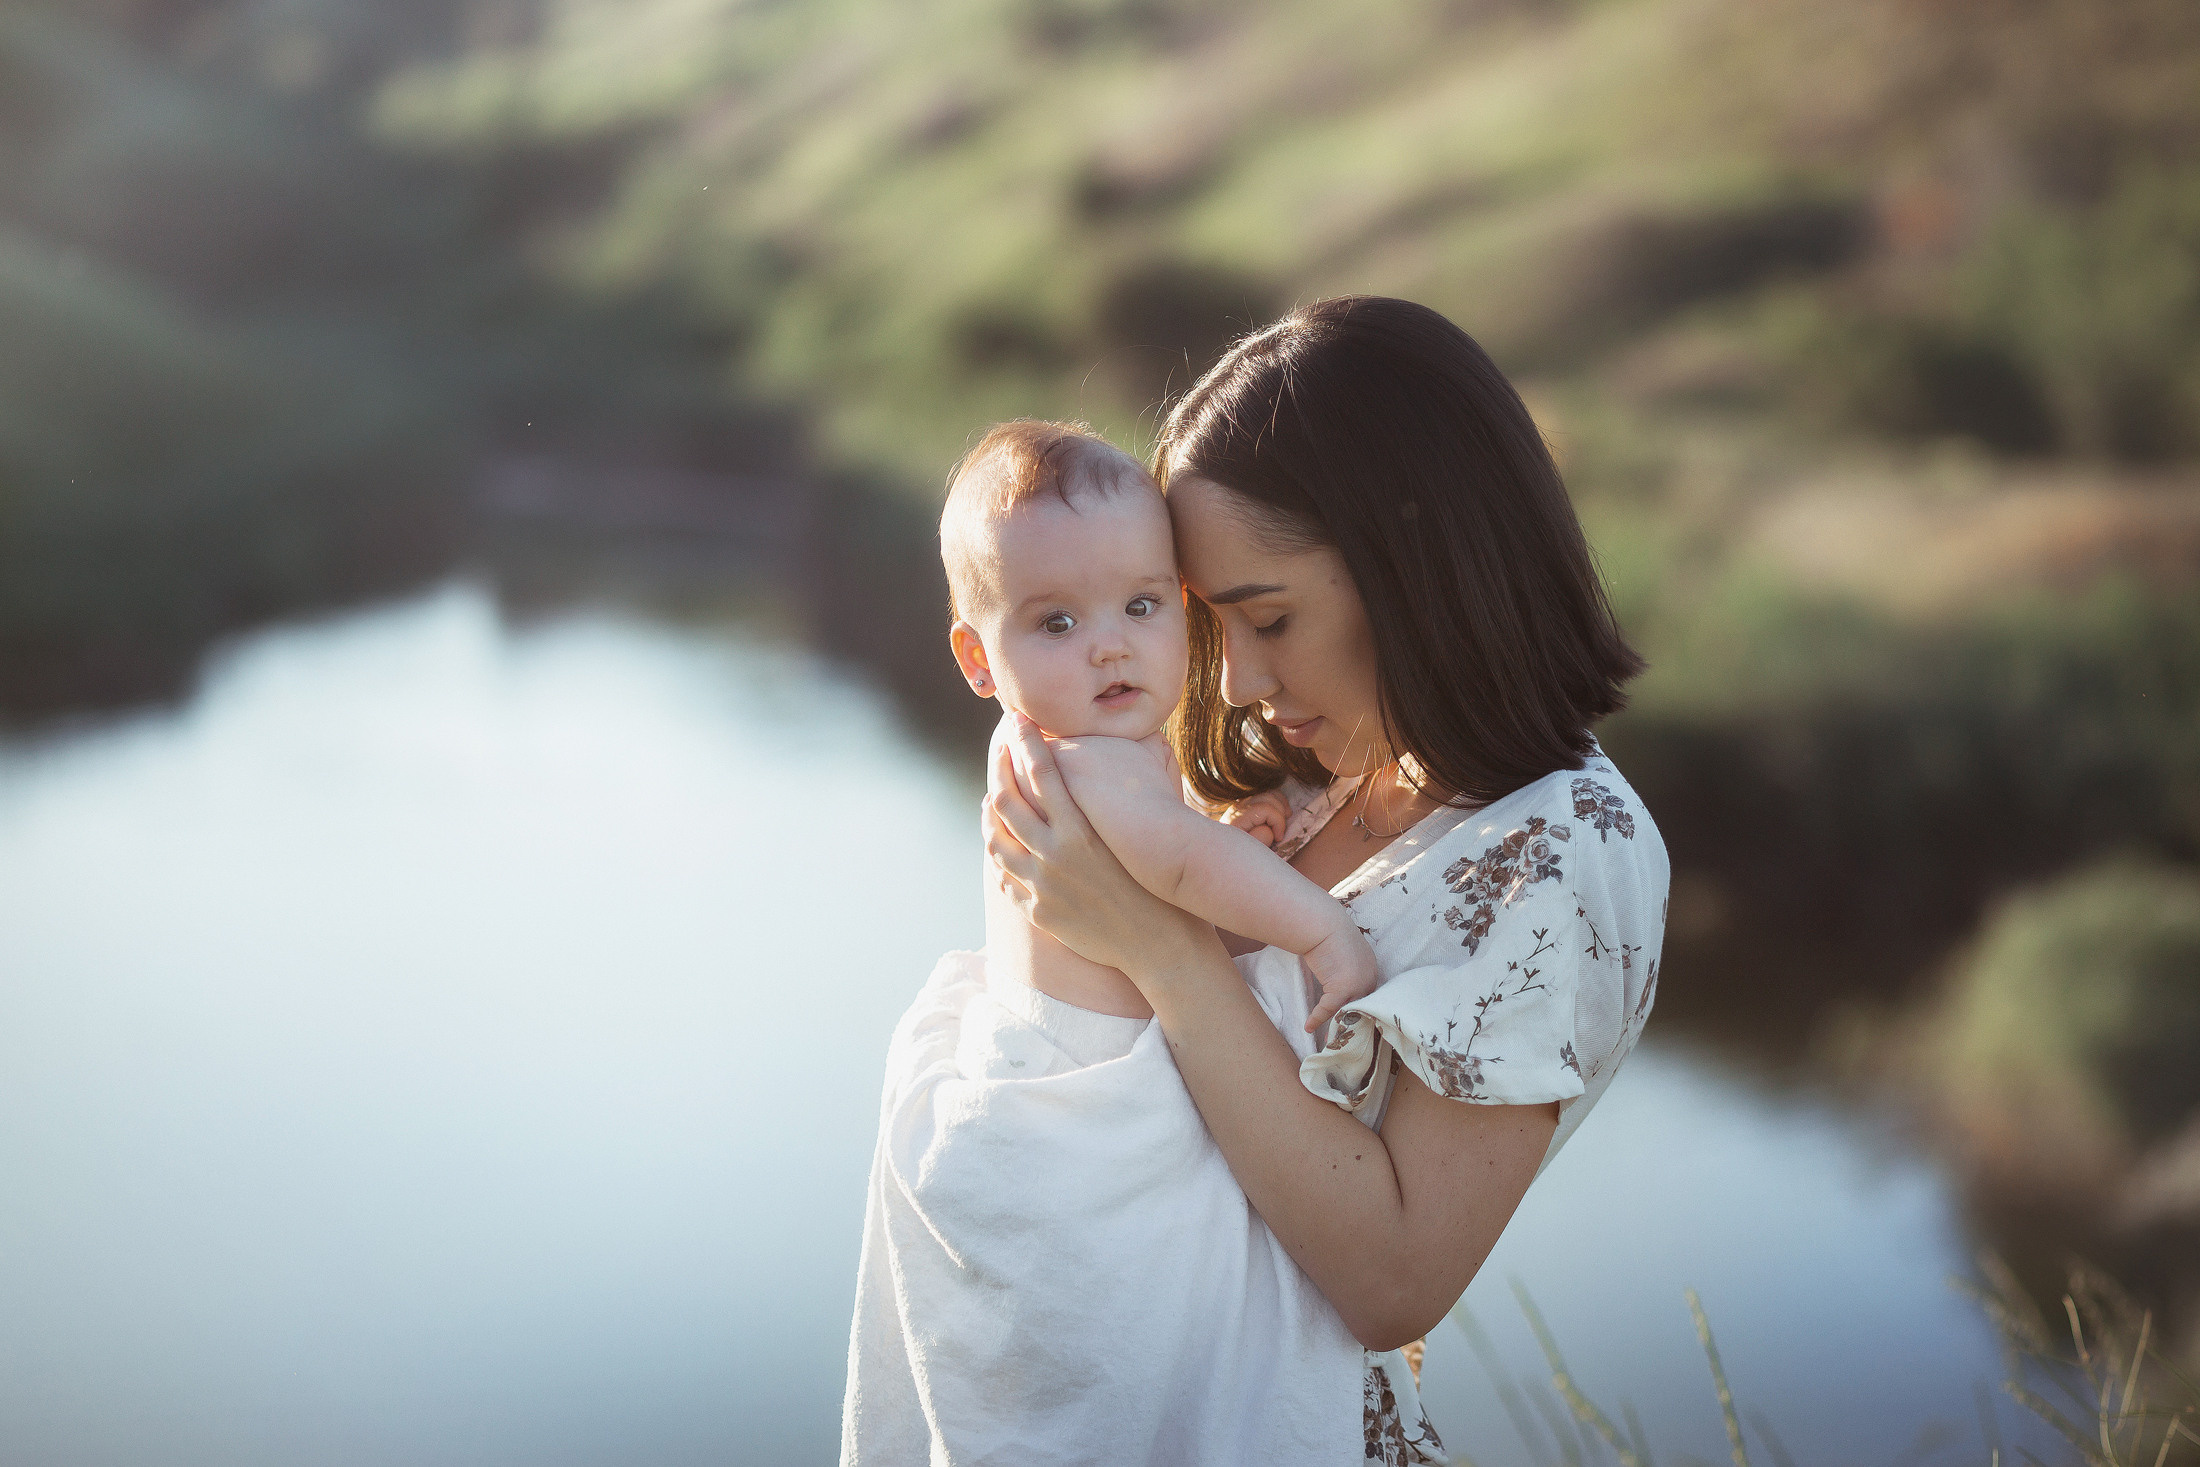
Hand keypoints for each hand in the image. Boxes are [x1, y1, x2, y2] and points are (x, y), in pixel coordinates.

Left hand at [984, 712, 1206, 976]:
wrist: (1161, 944)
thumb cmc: (1163, 881)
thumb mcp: (1145, 833)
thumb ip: (1128, 786)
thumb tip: (1138, 738)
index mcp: (1081, 828)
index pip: (1040, 770)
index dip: (1025, 740)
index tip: (1017, 720)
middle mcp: (1054, 854)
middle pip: (1006, 800)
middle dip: (998, 767)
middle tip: (1001, 750)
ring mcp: (1041, 885)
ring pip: (996, 839)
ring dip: (990, 813)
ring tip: (994, 798)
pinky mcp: (1037, 911)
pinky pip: (1004, 876)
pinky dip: (1001, 854)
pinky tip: (1005, 844)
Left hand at [1223, 789, 1292, 848]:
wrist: (1221, 854)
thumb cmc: (1236, 855)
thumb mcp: (1248, 851)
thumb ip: (1260, 838)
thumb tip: (1268, 827)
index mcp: (1239, 817)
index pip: (1266, 809)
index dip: (1278, 822)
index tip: (1278, 839)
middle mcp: (1239, 806)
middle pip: (1269, 798)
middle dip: (1280, 814)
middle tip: (1280, 833)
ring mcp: (1242, 804)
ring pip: (1269, 793)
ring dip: (1281, 806)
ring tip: (1285, 820)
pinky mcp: (1246, 805)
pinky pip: (1266, 796)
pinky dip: (1277, 802)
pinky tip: (1281, 813)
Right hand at [1300, 921, 1378, 1031]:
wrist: (1322, 924)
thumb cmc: (1328, 931)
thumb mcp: (1343, 950)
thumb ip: (1346, 964)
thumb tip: (1337, 973)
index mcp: (1371, 968)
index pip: (1368, 994)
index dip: (1358, 1008)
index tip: (1350, 1020)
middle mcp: (1368, 977)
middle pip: (1362, 1007)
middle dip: (1352, 1023)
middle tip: (1342, 1037)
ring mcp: (1357, 984)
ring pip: (1347, 1012)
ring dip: (1337, 1027)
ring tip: (1328, 1039)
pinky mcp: (1341, 988)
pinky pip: (1328, 1009)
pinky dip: (1317, 1018)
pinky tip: (1308, 1026)